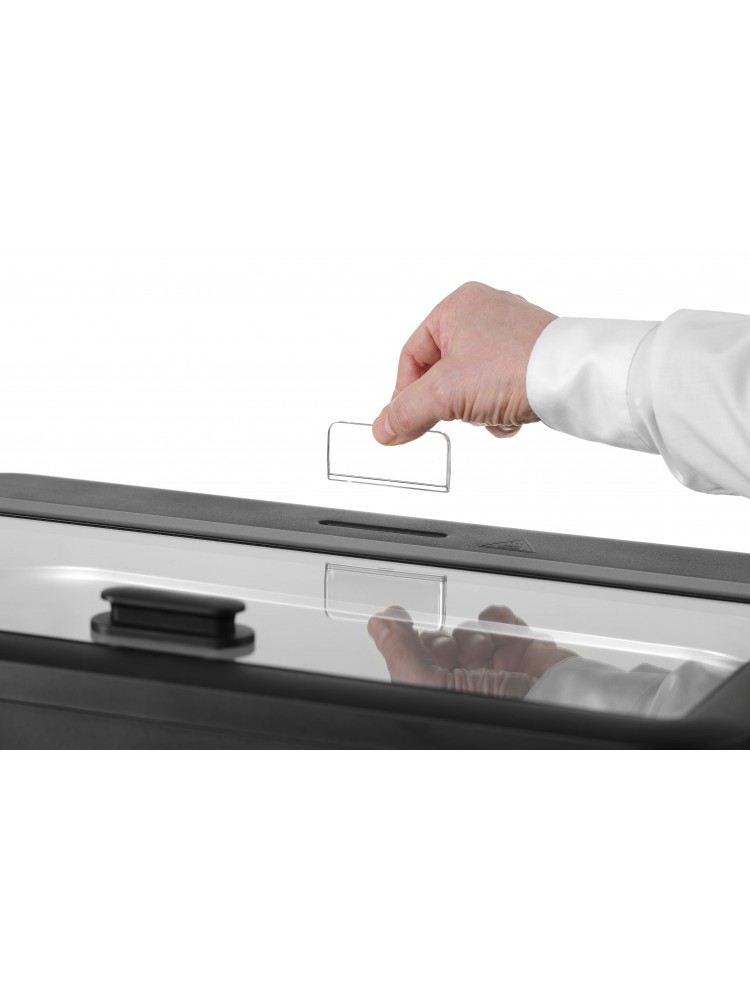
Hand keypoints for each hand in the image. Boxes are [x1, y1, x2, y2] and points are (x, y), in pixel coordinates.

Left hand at [367, 604, 578, 697]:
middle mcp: (464, 687)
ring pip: (469, 631)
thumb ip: (401, 652)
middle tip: (454, 658)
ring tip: (485, 654)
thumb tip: (378, 622)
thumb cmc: (497, 718)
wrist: (556, 705)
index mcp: (437, 699)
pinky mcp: (521, 653)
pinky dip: (500, 621)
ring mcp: (494, 670)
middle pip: (441, 645)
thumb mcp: (431, 686)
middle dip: (447, 644)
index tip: (404, 628)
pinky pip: (500, 621)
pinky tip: (504, 636)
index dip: (410, 647)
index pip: (413, 664)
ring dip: (475, 634)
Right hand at [372, 281, 556, 444]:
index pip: (411, 356)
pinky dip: (501, 407)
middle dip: (449, 403)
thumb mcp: (444, 393)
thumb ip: (407, 412)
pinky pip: (500, 387)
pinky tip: (511, 413)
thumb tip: (383, 428)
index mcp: (456, 306)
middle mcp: (484, 312)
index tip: (404, 423)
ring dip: (477, 409)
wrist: (572, 378)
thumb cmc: (514, 366)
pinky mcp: (532, 356)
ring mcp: (511, 334)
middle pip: (442, 373)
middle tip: (455, 417)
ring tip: (491, 411)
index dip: (405, 394)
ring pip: (471, 384)